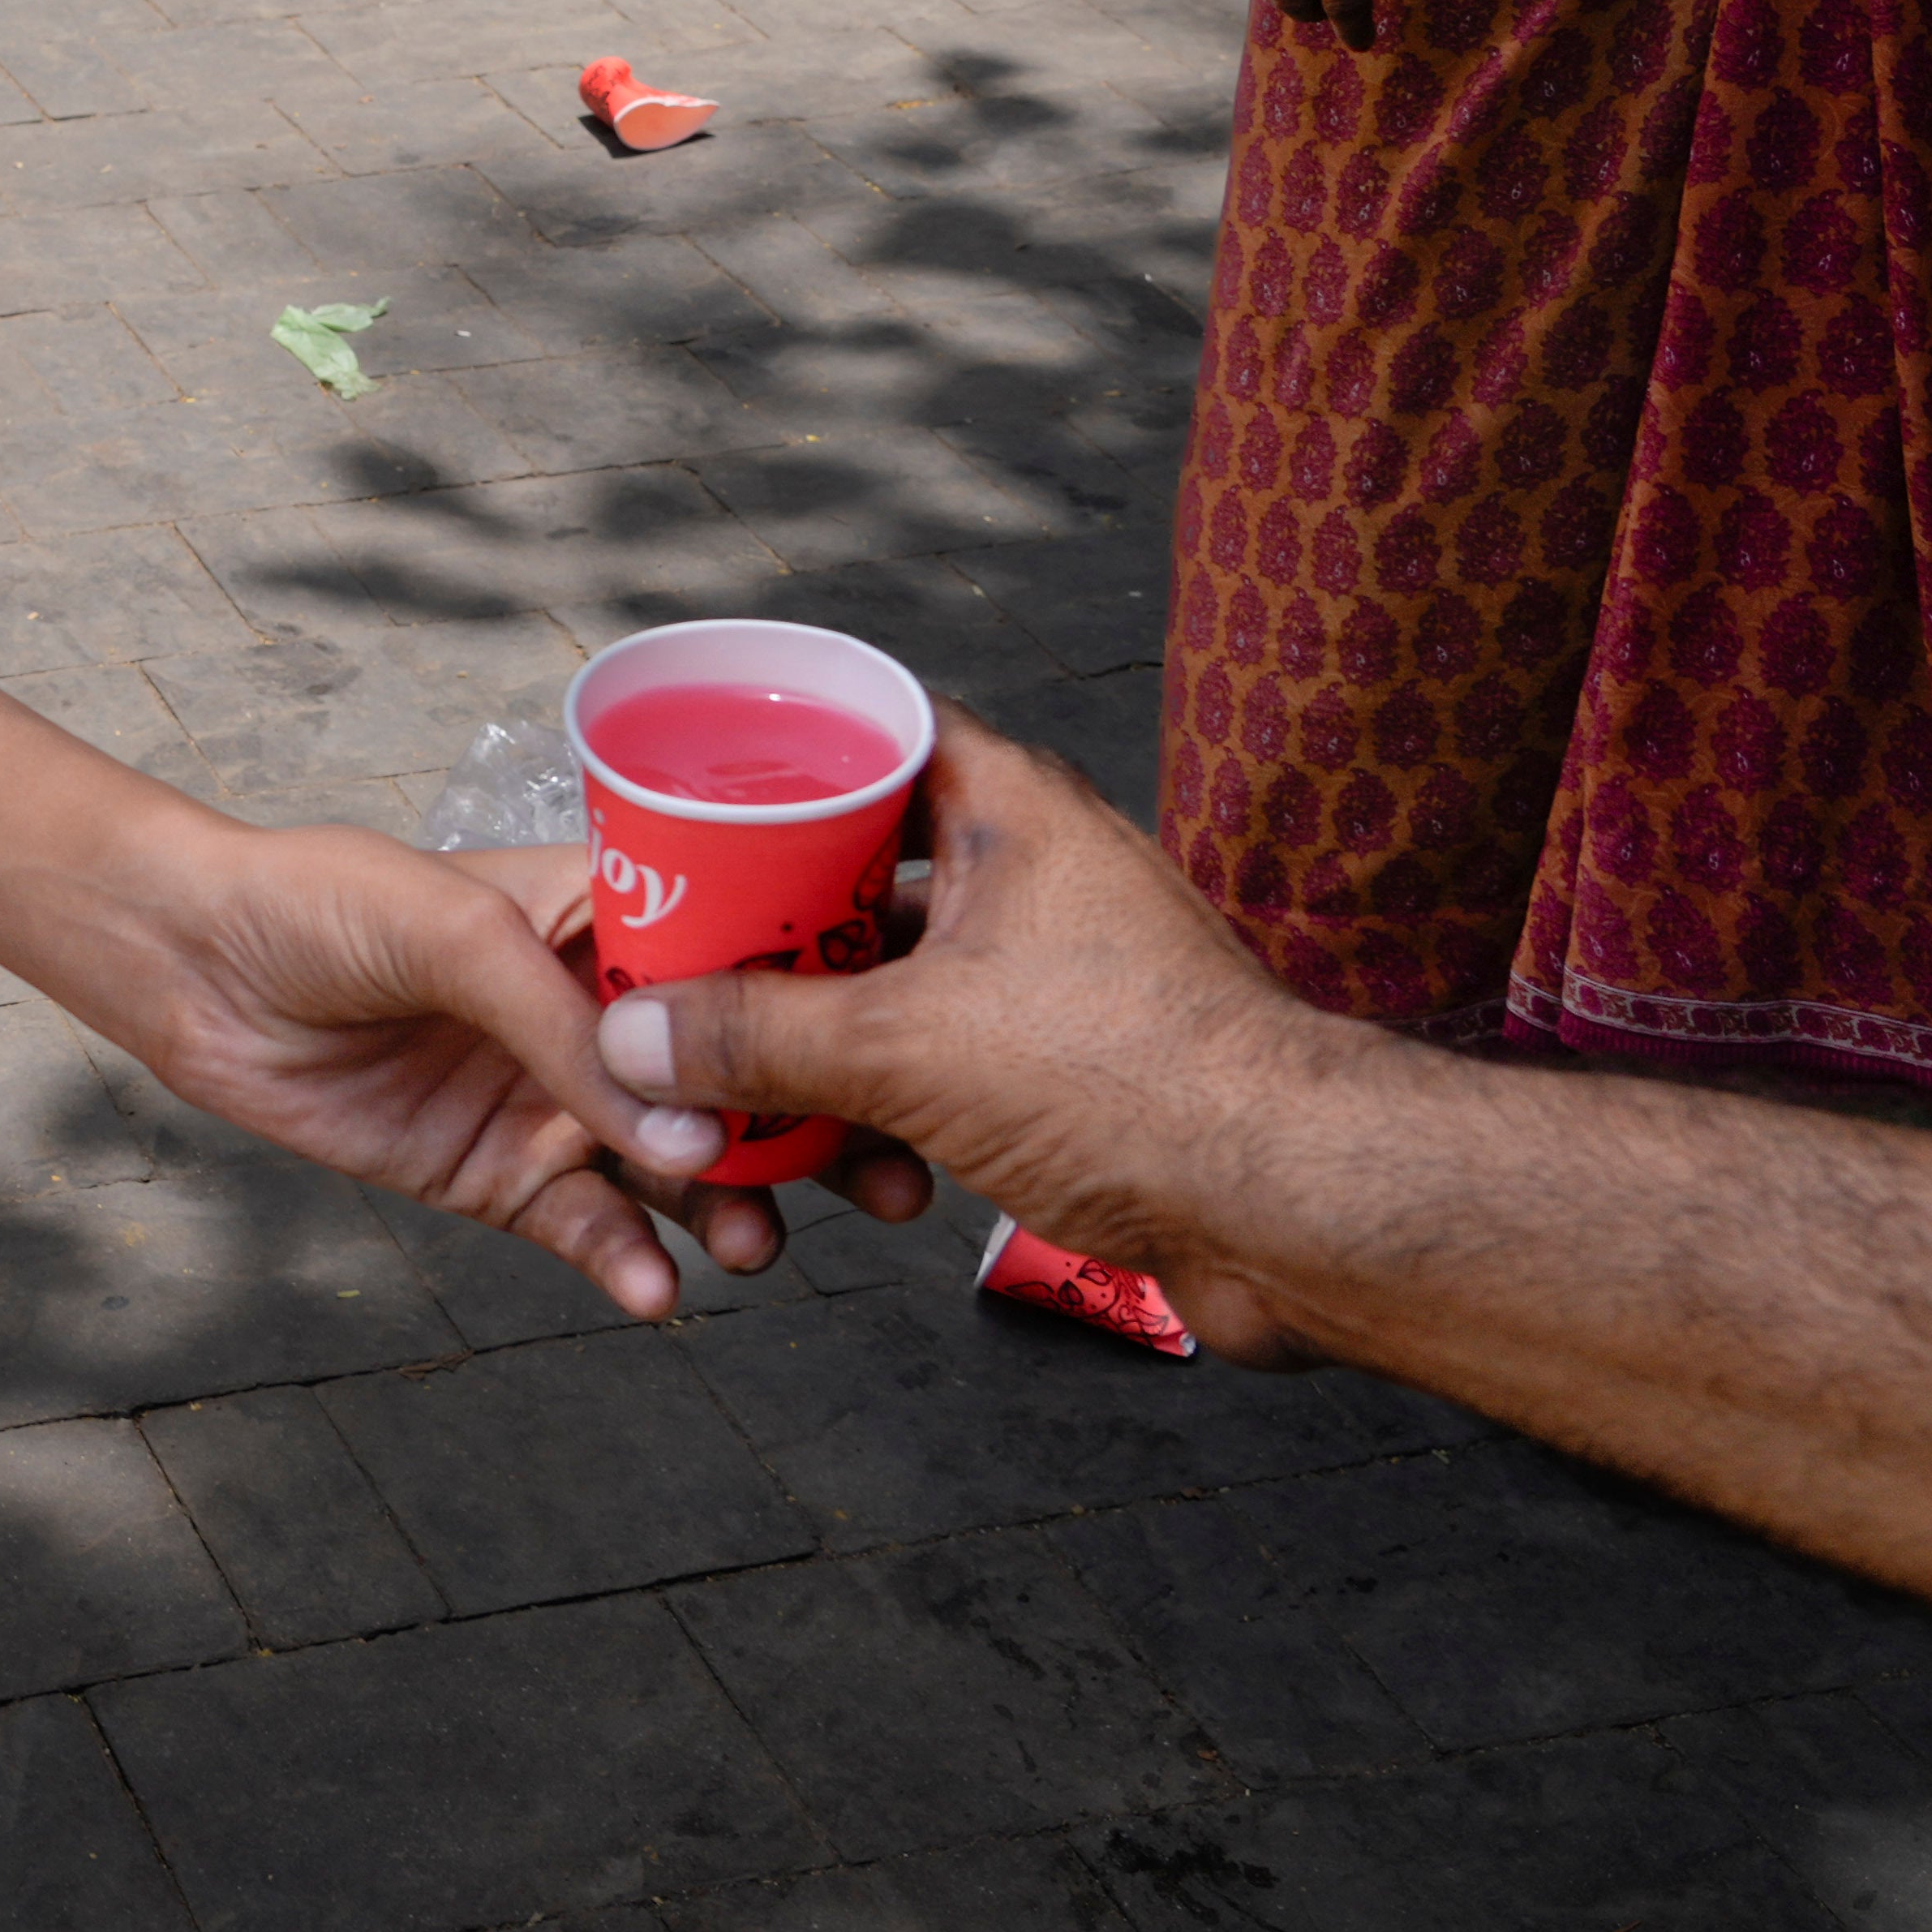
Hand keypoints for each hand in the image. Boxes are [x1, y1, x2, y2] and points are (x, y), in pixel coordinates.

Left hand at [102, 820, 903, 1318]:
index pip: (748, 962)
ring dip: (732, 1211)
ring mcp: (556, 1100)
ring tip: (759, 1249)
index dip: (825, 1013)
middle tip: (890, 1191)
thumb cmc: (320, 902)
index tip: (902, 1061)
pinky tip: (658, 1290)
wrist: (196, 967)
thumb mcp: (457, 930)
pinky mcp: (501, 1177)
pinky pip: (589, 1230)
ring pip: (678, 1169)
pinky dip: (630, 1262)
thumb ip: (569, 1029)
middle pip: (736, 1083)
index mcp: (613, 921)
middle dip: (815, 1137)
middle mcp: (601, 1016)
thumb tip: (692, 1132)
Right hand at [589, 711, 1347, 1363]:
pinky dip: (882, 1089)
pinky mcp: (1073, 1060)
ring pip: (901, 968)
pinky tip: (827, 1142)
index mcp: (1011, 810)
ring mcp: (1059, 967)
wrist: (1294, 1206)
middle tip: (679, 936)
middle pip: (868, 858)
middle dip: (772, 911)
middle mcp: (1039, 871)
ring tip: (731, 1057)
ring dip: (820, 1019)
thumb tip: (637, 1033)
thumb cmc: (1138, 1080)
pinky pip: (944, 1051)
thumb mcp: (908, 1049)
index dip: (775, 746)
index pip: (874, 725)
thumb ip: (760, 1036)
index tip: (686, 786)